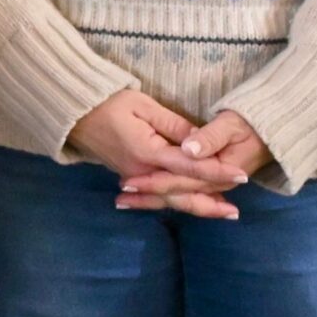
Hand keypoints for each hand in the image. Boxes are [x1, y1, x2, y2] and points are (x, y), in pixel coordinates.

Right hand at [114, 108, 271, 219]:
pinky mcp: (131, 177)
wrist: (75, 113)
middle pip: (181, 193)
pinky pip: (159, 196)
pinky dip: (178, 203)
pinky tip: (194, 205)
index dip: (216, 170)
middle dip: (210, 202)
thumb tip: (201, 142)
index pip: (190, 166)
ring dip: (198, 207)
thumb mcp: (144, 106)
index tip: (242, 175)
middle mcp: (142, 172)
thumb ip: (175, 125)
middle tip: (236, 211)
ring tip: (223, 214)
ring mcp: (135, 178)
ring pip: (171, 199)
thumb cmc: (109, 103)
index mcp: (148, 152)